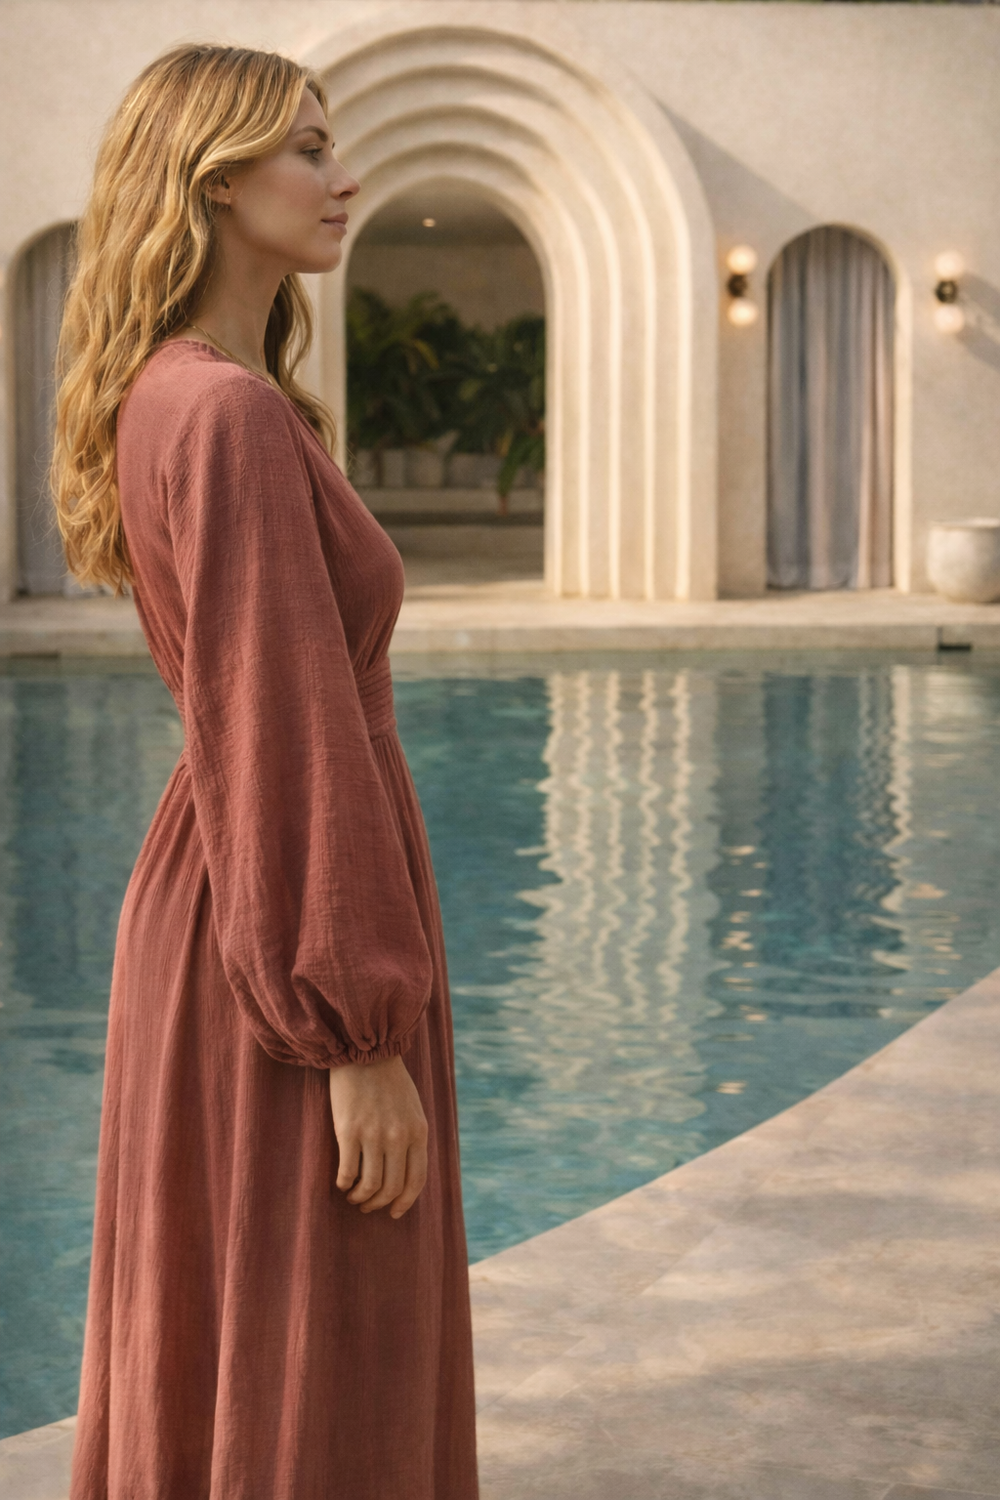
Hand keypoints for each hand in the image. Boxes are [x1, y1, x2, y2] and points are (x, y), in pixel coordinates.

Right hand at [328, 1054, 427, 1217]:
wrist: (365, 1053)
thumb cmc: (389, 1081)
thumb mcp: (412, 1109)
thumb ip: (412, 1138)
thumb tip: (404, 1173)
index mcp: (418, 1132)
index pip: (416, 1181)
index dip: (405, 1202)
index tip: (394, 1212)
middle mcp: (398, 1137)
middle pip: (391, 1188)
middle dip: (379, 1204)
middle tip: (368, 1205)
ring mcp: (373, 1135)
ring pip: (369, 1185)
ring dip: (360, 1197)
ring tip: (353, 1196)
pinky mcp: (348, 1131)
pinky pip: (347, 1172)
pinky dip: (344, 1183)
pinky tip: (342, 1182)